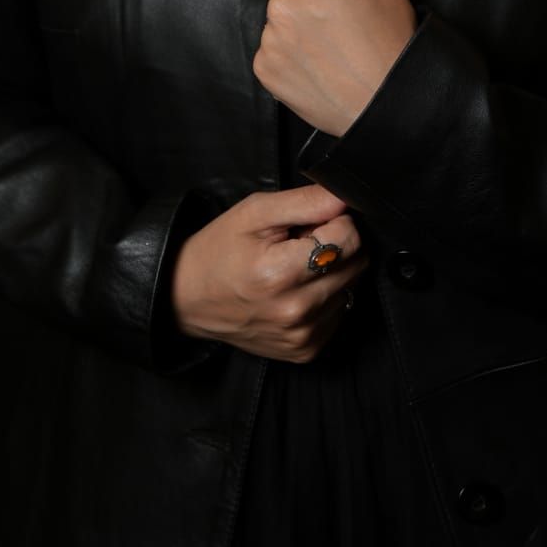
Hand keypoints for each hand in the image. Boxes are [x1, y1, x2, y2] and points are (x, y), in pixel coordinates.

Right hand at [169, 184, 369, 362]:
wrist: (189, 299)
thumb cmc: (220, 250)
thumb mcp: (254, 212)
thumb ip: (305, 201)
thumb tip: (344, 196)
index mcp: (280, 274)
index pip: (349, 239)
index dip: (335, 221)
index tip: (310, 223)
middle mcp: (296, 312)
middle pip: (357, 263)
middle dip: (336, 245)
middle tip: (300, 243)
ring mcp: (302, 336)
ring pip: (352, 287)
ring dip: (332, 271)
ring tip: (294, 267)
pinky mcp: (305, 351)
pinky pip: (339, 313)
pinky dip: (325, 296)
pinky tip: (296, 290)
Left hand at [253, 0, 418, 136]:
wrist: (390, 109)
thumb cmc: (394, 42)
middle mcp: (279, 8)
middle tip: (342, 2)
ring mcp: (269, 41)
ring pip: (277, 6)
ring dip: (298, 10)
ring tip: (335, 35)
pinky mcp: (265, 70)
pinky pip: (271, 40)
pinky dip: (291, 43)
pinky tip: (322, 56)